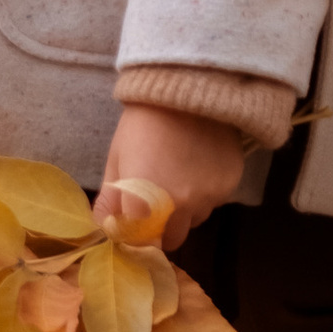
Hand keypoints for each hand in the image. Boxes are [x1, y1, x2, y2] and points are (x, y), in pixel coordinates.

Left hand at [96, 104, 248, 250]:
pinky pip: (214, 200)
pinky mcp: (229, 184)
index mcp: (145, 205)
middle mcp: (179, 208)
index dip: (136, 236)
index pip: (141, 245)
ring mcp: (208, 197)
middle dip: (161, 226)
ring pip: (195, 219)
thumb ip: (109, 199)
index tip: (134, 222)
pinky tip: (198, 162)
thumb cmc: (142, 122)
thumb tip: (103, 227)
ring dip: (185, 208)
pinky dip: (205, 190)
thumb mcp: (117, 156)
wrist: (186, 86)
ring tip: (179, 173)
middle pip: (171, 239)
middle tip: (156, 199)